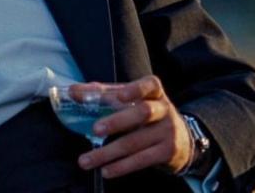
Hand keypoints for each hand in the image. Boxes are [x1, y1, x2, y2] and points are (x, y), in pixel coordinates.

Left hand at [75, 75, 192, 178]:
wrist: (182, 140)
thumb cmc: (146, 114)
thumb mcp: (131, 100)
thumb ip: (103, 94)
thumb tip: (72, 91)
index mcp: (154, 93)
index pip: (150, 85)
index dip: (136, 89)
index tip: (119, 95)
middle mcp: (164, 110)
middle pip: (143, 113)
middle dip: (117, 121)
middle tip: (95, 129)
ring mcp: (168, 132)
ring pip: (136, 142)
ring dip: (108, 152)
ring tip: (86, 160)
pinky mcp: (167, 152)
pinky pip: (142, 160)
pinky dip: (121, 166)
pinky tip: (105, 170)